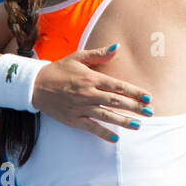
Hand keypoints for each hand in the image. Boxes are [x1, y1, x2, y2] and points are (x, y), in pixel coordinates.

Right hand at [31, 44, 153, 142]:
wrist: (35, 85)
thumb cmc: (59, 70)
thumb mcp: (78, 57)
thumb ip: (99, 54)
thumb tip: (118, 47)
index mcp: (91, 78)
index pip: (118, 86)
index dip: (135, 92)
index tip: (148, 97)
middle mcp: (88, 94)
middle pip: (116, 101)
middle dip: (135, 107)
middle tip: (150, 112)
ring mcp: (80, 108)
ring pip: (107, 116)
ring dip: (124, 121)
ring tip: (139, 125)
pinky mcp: (73, 119)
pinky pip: (91, 128)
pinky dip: (103, 133)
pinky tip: (116, 139)